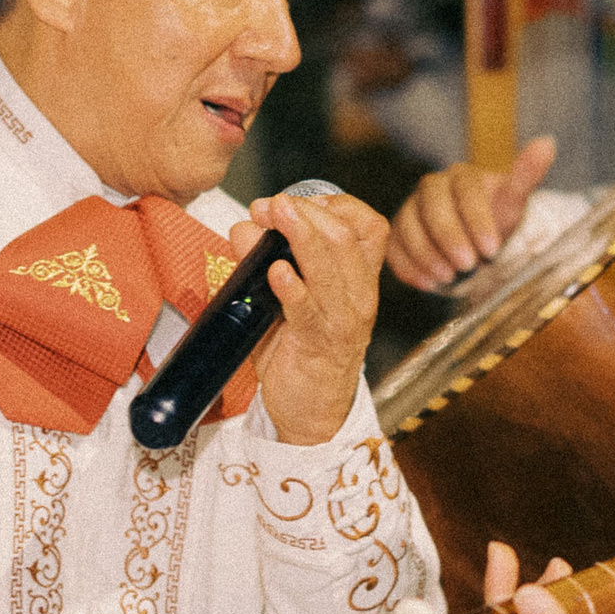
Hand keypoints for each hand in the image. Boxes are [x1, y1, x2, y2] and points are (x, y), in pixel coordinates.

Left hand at [237, 192, 389, 444]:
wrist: (310, 414)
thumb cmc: (299, 351)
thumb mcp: (287, 299)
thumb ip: (265, 261)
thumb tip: (246, 225)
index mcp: (358, 280)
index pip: (368, 226)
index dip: (334, 204)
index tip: (298, 200)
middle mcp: (358, 296)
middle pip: (347, 237)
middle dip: (307, 211)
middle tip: (271, 204)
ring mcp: (343, 321)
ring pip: (332, 266)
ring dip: (299, 235)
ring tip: (273, 216)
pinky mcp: (319, 346)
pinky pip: (309, 310)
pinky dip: (292, 287)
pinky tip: (274, 271)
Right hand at [385, 138, 558, 288]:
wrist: (475, 241)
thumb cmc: (496, 219)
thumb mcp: (514, 201)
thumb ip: (527, 174)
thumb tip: (548, 142)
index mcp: (460, 175)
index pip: (464, 191)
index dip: (476, 220)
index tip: (491, 250)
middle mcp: (431, 188)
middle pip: (432, 207)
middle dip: (449, 237)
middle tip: (468, 266)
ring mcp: (409, 210)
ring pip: (408, 227)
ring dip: (427, 254)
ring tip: (448, 278)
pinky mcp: (396, 234)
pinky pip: (393, 247)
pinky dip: (407, 266)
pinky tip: (427, 284)